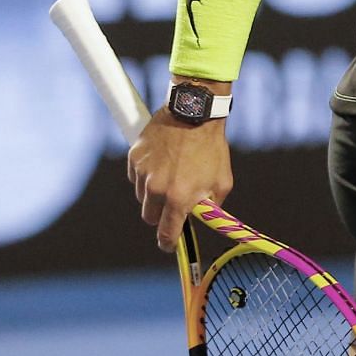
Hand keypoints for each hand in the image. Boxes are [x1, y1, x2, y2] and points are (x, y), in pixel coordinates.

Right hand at [128, 110, 233, 251]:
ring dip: (153, 193)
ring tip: (171, 173)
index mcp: (178, 198)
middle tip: (173, 201)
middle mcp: (156, 189)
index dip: (168, 242)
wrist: (194, 112)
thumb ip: (211, 207)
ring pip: (141, 196)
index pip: (166, 233)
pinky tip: (161, 161)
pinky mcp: (134, 158)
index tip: (169, 244)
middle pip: (149, 217)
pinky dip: (145, 175)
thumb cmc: (211, 147)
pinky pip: (135, 177)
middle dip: (160, 214)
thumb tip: (202, 219)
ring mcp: (142, 173)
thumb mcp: (222, 181)